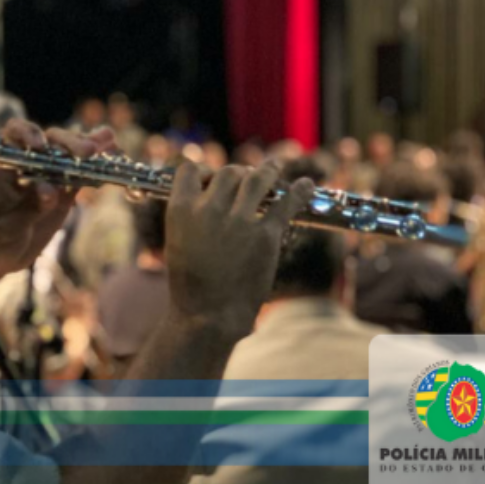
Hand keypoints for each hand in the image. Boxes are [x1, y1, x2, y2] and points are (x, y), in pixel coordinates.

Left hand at [0, 120, 117, 276]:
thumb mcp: (8, 225)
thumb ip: (29, 207)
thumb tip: (51, 191)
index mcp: (7, 164)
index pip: (14, 135)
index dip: (27, 133)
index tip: (39, 145)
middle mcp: (30, 162)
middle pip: (51, 141)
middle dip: (70, 142)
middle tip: (88, 152)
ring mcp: (50, 174)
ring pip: (71, 153)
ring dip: (91, 145)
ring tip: (110, 142)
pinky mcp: (66, 190)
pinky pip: (84, 174)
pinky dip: (100, 166)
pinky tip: (116, 156)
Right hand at [164, 161, 315, 338]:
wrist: (207, 315)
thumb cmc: (190, 285)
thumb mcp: (177, 243)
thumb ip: (190, 218)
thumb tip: (207, 199)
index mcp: (181, 210)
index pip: (191, 170)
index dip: (205, 172)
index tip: (213, 179)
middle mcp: (209, 209)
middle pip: (228, 173)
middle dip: (239, 174)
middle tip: (247, 181)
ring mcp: (238, 220)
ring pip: (256, 179)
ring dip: (267, 171)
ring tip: (274, 168)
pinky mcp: (265, 235)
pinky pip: (286, 202)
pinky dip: (299, 190)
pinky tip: (307, 185)